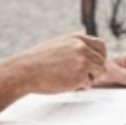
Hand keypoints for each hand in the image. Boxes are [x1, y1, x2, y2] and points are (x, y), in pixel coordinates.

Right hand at [4, 31, 118, 93]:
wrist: (23, 71)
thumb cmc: (37, 61)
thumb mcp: (58, 45)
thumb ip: (74, 45)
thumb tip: (89, 47)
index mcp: (76, 37)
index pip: (101, 45)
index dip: (99, 57)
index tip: (93, 65)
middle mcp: (81, 46)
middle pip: (102, 60)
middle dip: (95, 70)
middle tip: (82, 76)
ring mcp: (82, 59)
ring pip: (99, 72)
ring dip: (88, 79)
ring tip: (71, 80)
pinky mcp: (80, 74)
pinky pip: (89, 84)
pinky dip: (80, 87)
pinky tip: (65, 84)